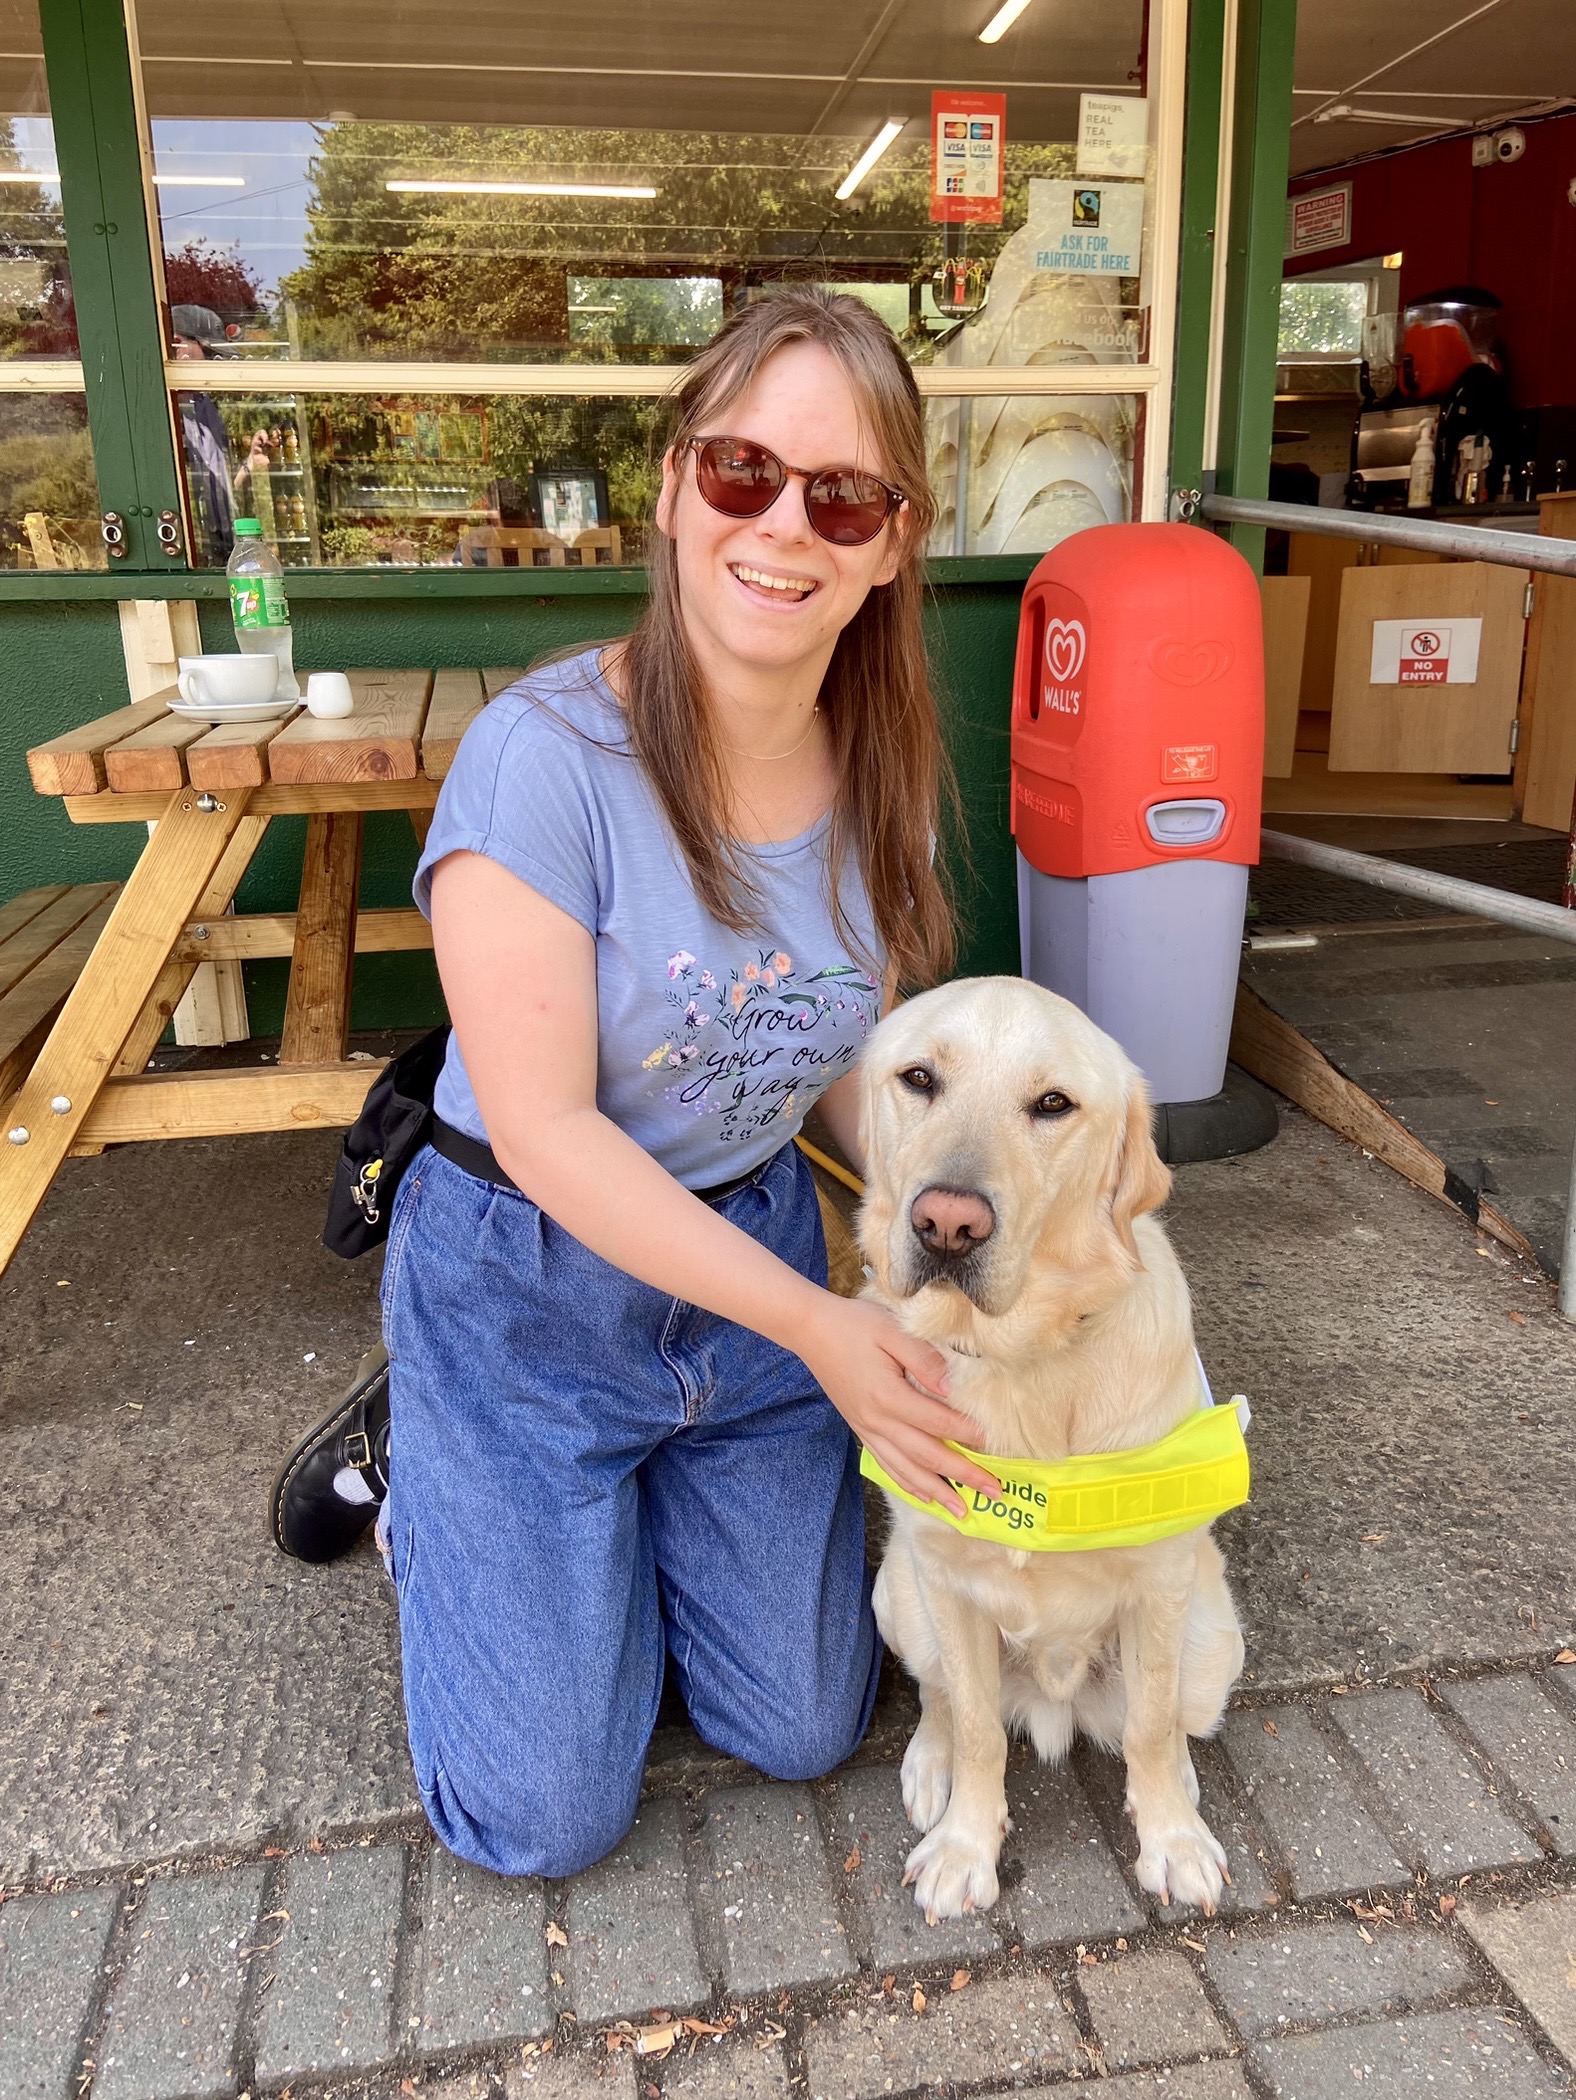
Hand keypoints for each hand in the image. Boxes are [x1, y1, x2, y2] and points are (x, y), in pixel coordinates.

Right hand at [797, 1295, 1000, 1517]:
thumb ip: (924, 1360)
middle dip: (963, 1476)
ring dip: (937, 1493)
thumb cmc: (855, 1324)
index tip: (996, 1445)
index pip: (939, 1423)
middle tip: (994, 1492)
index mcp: (888, 1396)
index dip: (969, 1436)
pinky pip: (887, 1466)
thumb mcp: (893, 1331)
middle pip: (928, 1456)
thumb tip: (953, 1389)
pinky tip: (926, 1496)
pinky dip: (908, 1485)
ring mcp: (868, 1430)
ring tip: (962, 1513)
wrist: (810, 1330)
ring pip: (907, 1471)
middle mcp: (878, 1421)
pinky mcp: (861, 1431)